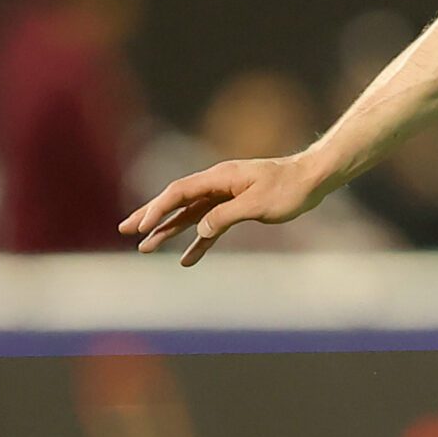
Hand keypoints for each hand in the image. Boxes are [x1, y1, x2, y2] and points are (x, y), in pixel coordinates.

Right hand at [118, 153, 335, 266]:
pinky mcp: (236, 207)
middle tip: (125, 230)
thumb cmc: (288, 188)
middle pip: (177, 201)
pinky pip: (210, 225)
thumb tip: (200, 229)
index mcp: (218, 177)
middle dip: (151, 216)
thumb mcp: (257, 205)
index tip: (140, 225)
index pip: (179, 192)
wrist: (312, 180)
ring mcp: (225, 196)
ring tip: (146, 248)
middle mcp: (217, 184)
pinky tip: (187, 259)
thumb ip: (226, 216)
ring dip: (169, 230)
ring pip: (190, 215)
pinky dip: (199, 241)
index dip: (157, 208)